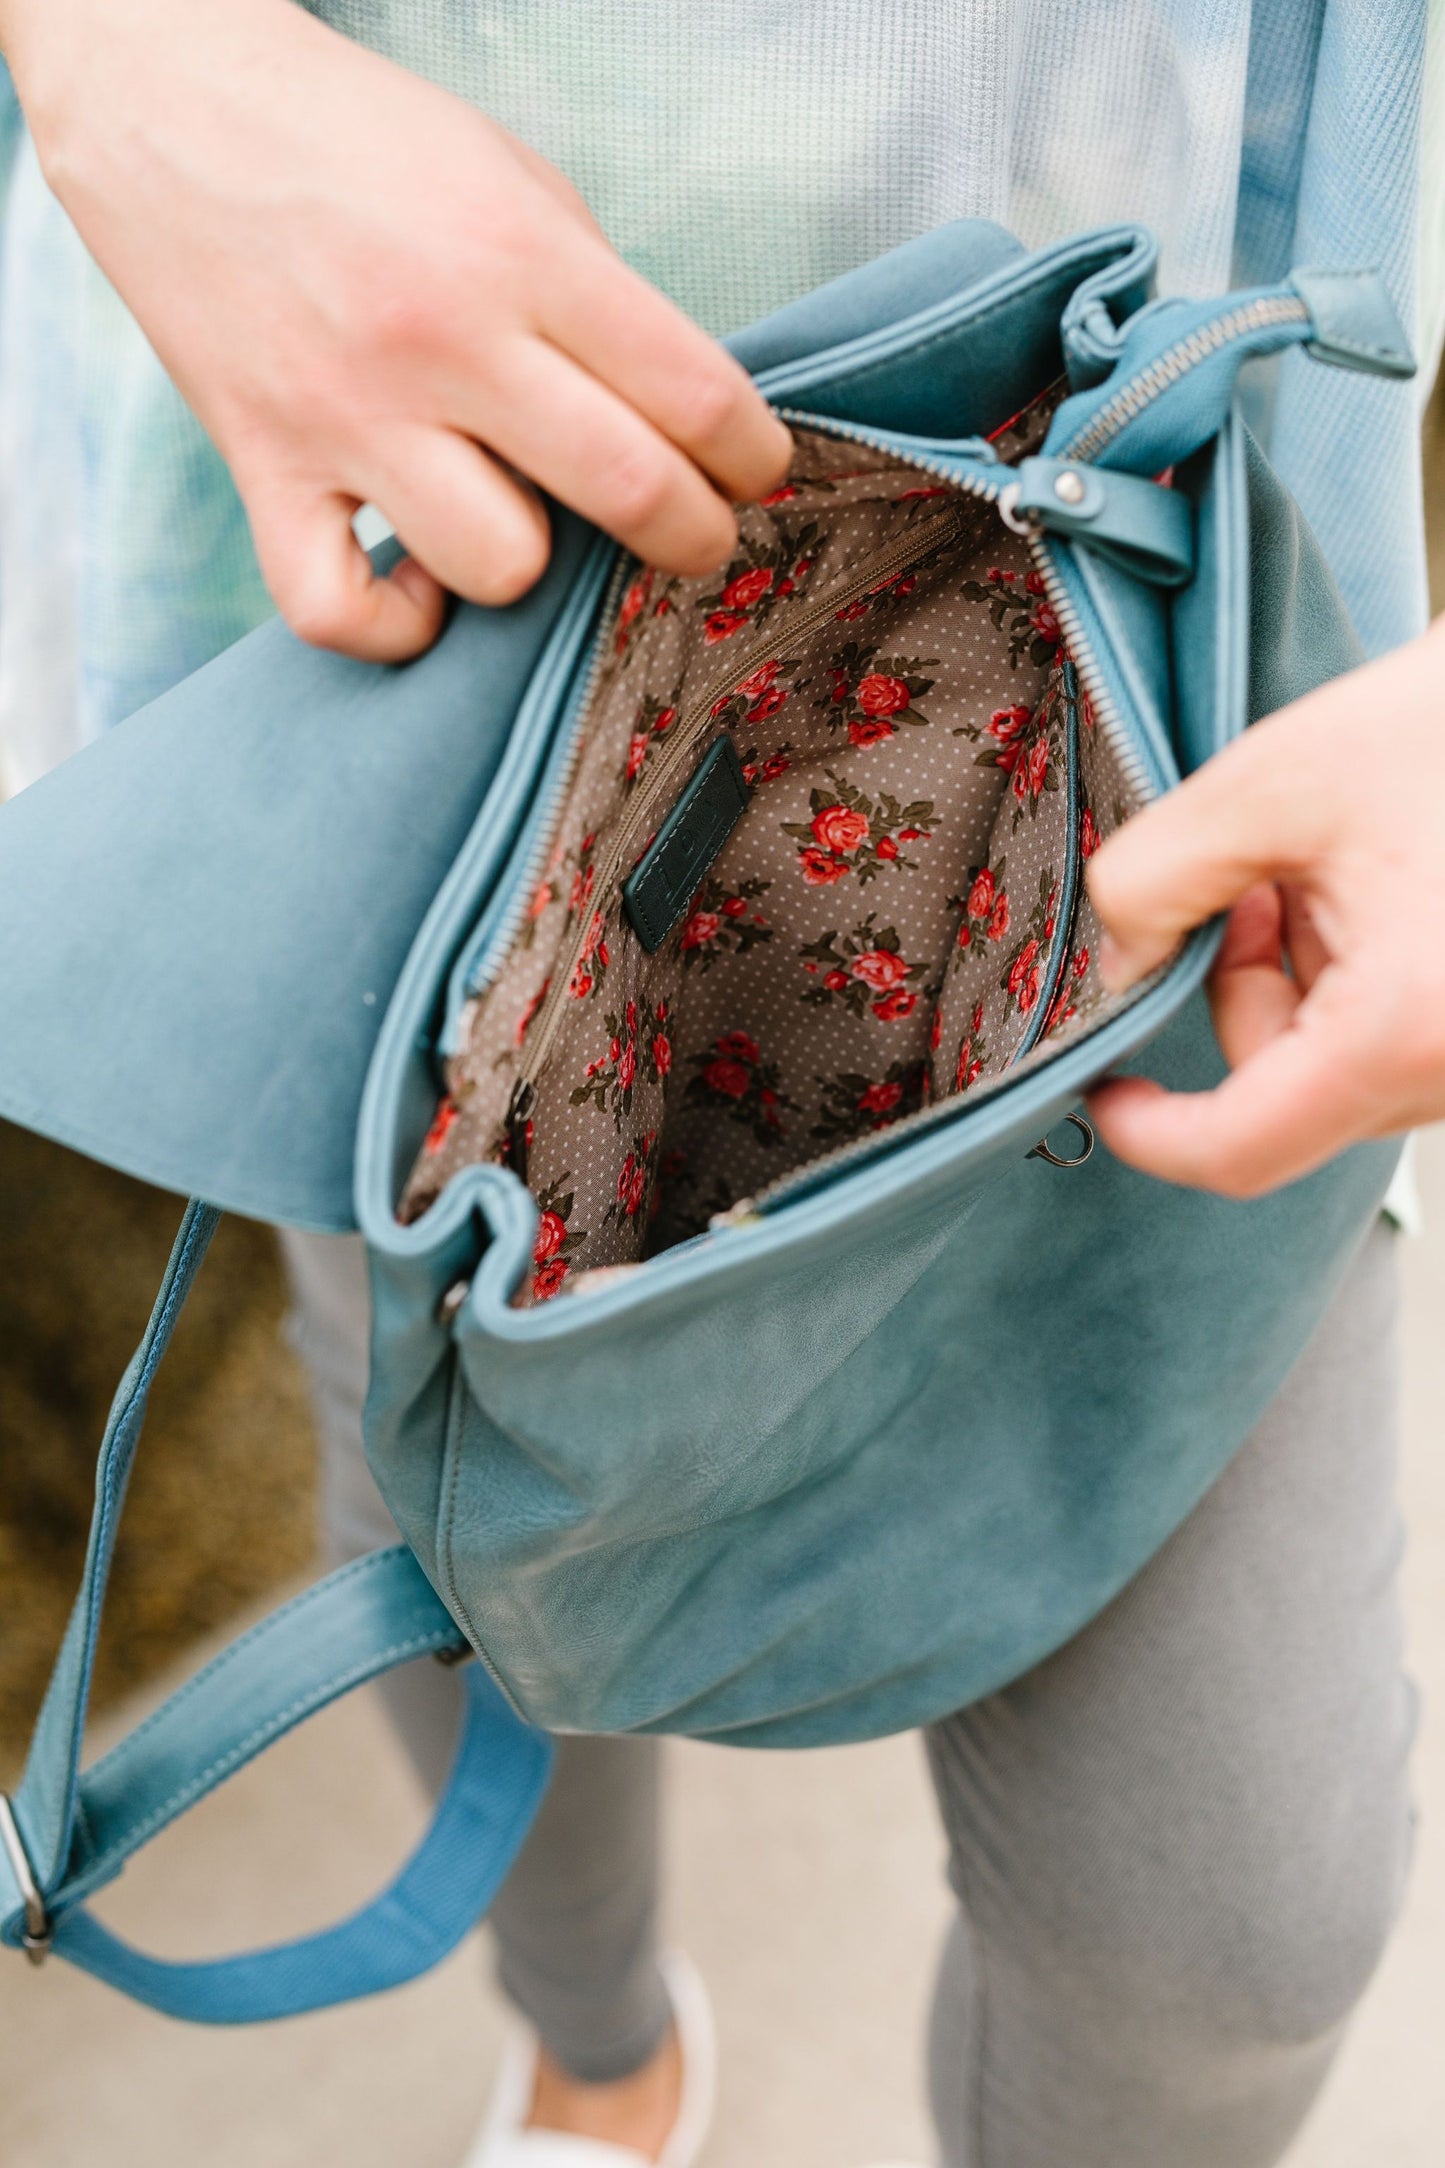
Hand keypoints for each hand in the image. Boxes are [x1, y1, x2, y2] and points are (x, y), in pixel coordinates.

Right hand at [1, 0, 791, 659]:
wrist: (175, 107)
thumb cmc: (366, 151)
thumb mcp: (514, 183)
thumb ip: (599, 301)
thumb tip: (679, 425)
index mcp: (519, 254)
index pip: (694, 392)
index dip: (753, 456)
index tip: (753, 472)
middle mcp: (438, 339)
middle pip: (629, 492)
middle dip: (695, 537)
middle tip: (693, 535)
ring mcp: (344, 415)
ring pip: (500, 568)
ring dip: (533, 567)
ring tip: (516, 520)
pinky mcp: (262, 468)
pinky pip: (342, 613)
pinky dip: (394, 624)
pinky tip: (416, 579)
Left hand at [1085, 613, 1444, 1196]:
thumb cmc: (1444, 726)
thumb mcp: (1267, 785)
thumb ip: (1152, 883)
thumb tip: (1114, 966)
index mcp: (1404, 1031)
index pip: (1239, 1150)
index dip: (1149, 1131)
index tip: (1102, 1089)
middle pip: (1281, 1092)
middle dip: (1240, 986)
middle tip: (1255, 880)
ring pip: (1333, 1065)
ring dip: (1301, 972)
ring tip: (1333, 862)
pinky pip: (1390, 1039)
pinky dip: (1354, 972)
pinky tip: (1377, 882)